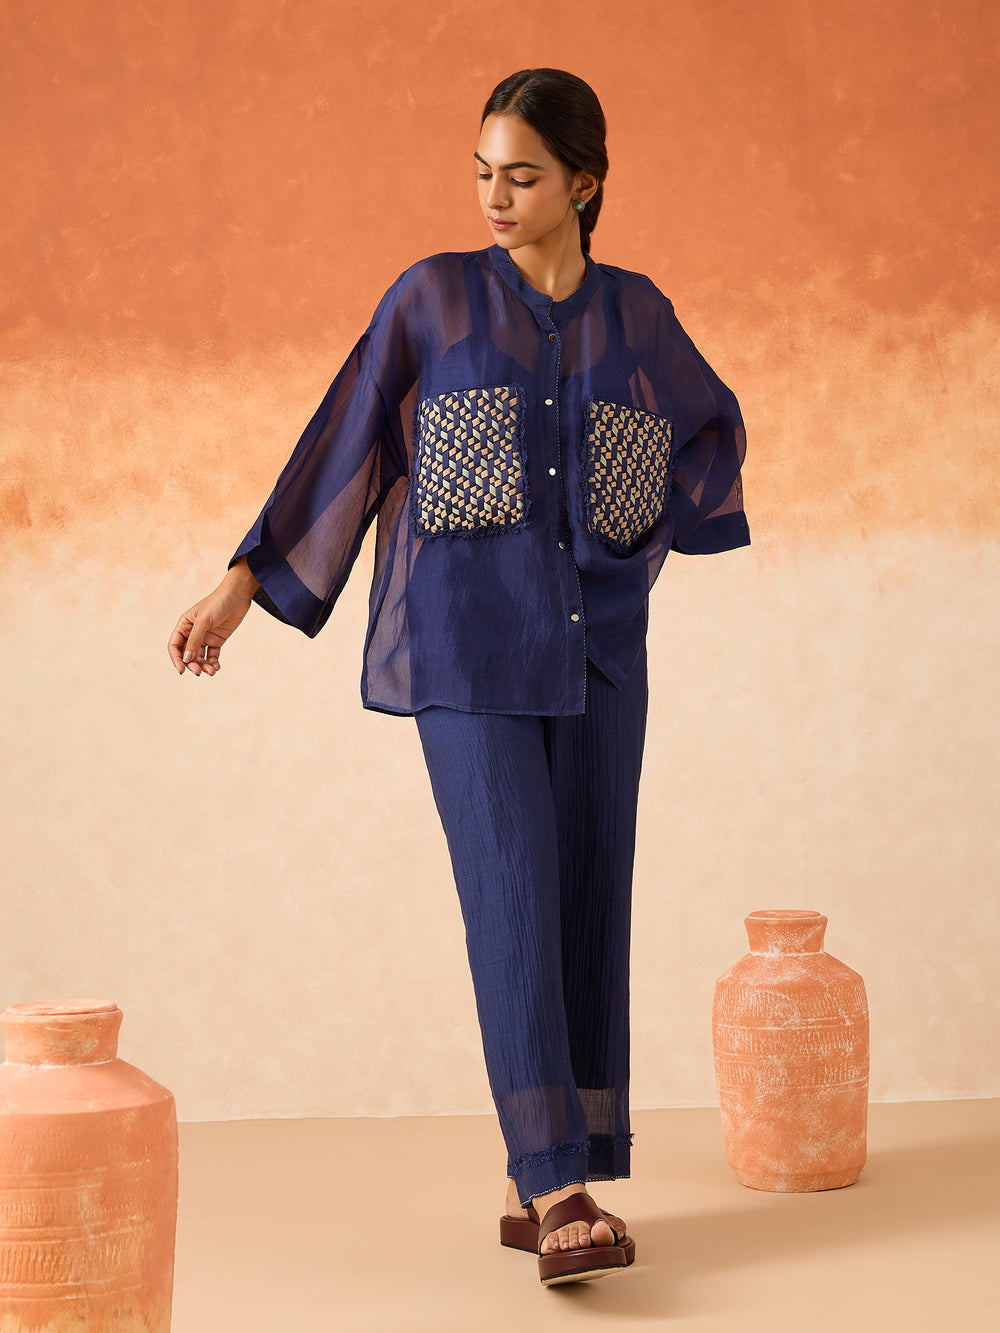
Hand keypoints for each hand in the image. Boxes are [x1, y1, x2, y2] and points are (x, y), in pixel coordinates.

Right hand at [167, 561, 258, 676]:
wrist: (238, 596)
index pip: (175, 645)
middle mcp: (193, 632)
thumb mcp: (204, 621)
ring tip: (212, 671)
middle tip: (199, 672)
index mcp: (184, 625)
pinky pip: (212, 655)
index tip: (181, 670)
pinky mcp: (217, 640)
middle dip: (192, 664)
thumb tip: (186, 659)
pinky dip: (213, 662)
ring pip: (200, 657)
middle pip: (187, 654)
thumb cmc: (218, 603)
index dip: (176, 658)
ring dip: (204, 665)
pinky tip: (216, 667)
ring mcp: (205, 637)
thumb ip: (195, 640)